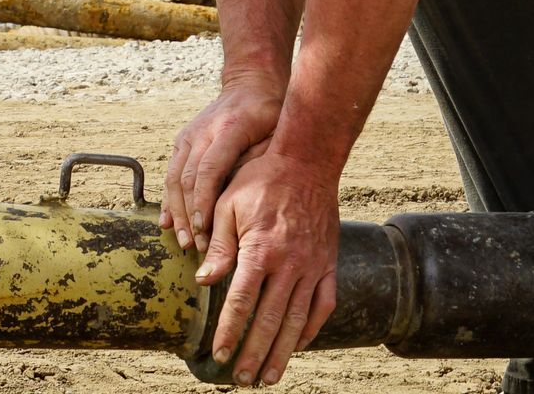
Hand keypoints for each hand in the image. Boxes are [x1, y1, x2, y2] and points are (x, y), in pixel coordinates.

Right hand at [161, 81, 282, 252]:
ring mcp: (189, 135)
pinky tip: (167, 221)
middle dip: (189, 216)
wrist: (250, 84)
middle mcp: (203, 131)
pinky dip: (168, 199)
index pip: (209, 170)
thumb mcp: (275, 134)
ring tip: (183, 240)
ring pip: (174, 177)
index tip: (204, 230)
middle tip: (197, 245)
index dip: (203, 202)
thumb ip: (258, 163)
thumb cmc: (270, 113)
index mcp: (229, 129)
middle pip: (187, 178)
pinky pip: (171, 172)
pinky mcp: (182, 140)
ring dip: (176, 212)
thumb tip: (243, 200)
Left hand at [198, 152, 339, 386]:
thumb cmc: (262, 179)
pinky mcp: (329, 264)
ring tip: (268, 377)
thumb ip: (219, 245)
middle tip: (242, 379)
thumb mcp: (229, 204)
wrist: (308, 161)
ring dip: (282, 352)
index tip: (220, 354)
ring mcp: (313, 266)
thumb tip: (204, 281)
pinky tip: (297, 346)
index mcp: (261, 249)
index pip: (241, 301)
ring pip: (298, 320)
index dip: (230, 331)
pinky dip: (311, 329)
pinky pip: (323, 305)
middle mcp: (290, 263)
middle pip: (270, 320)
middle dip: (254, 353)